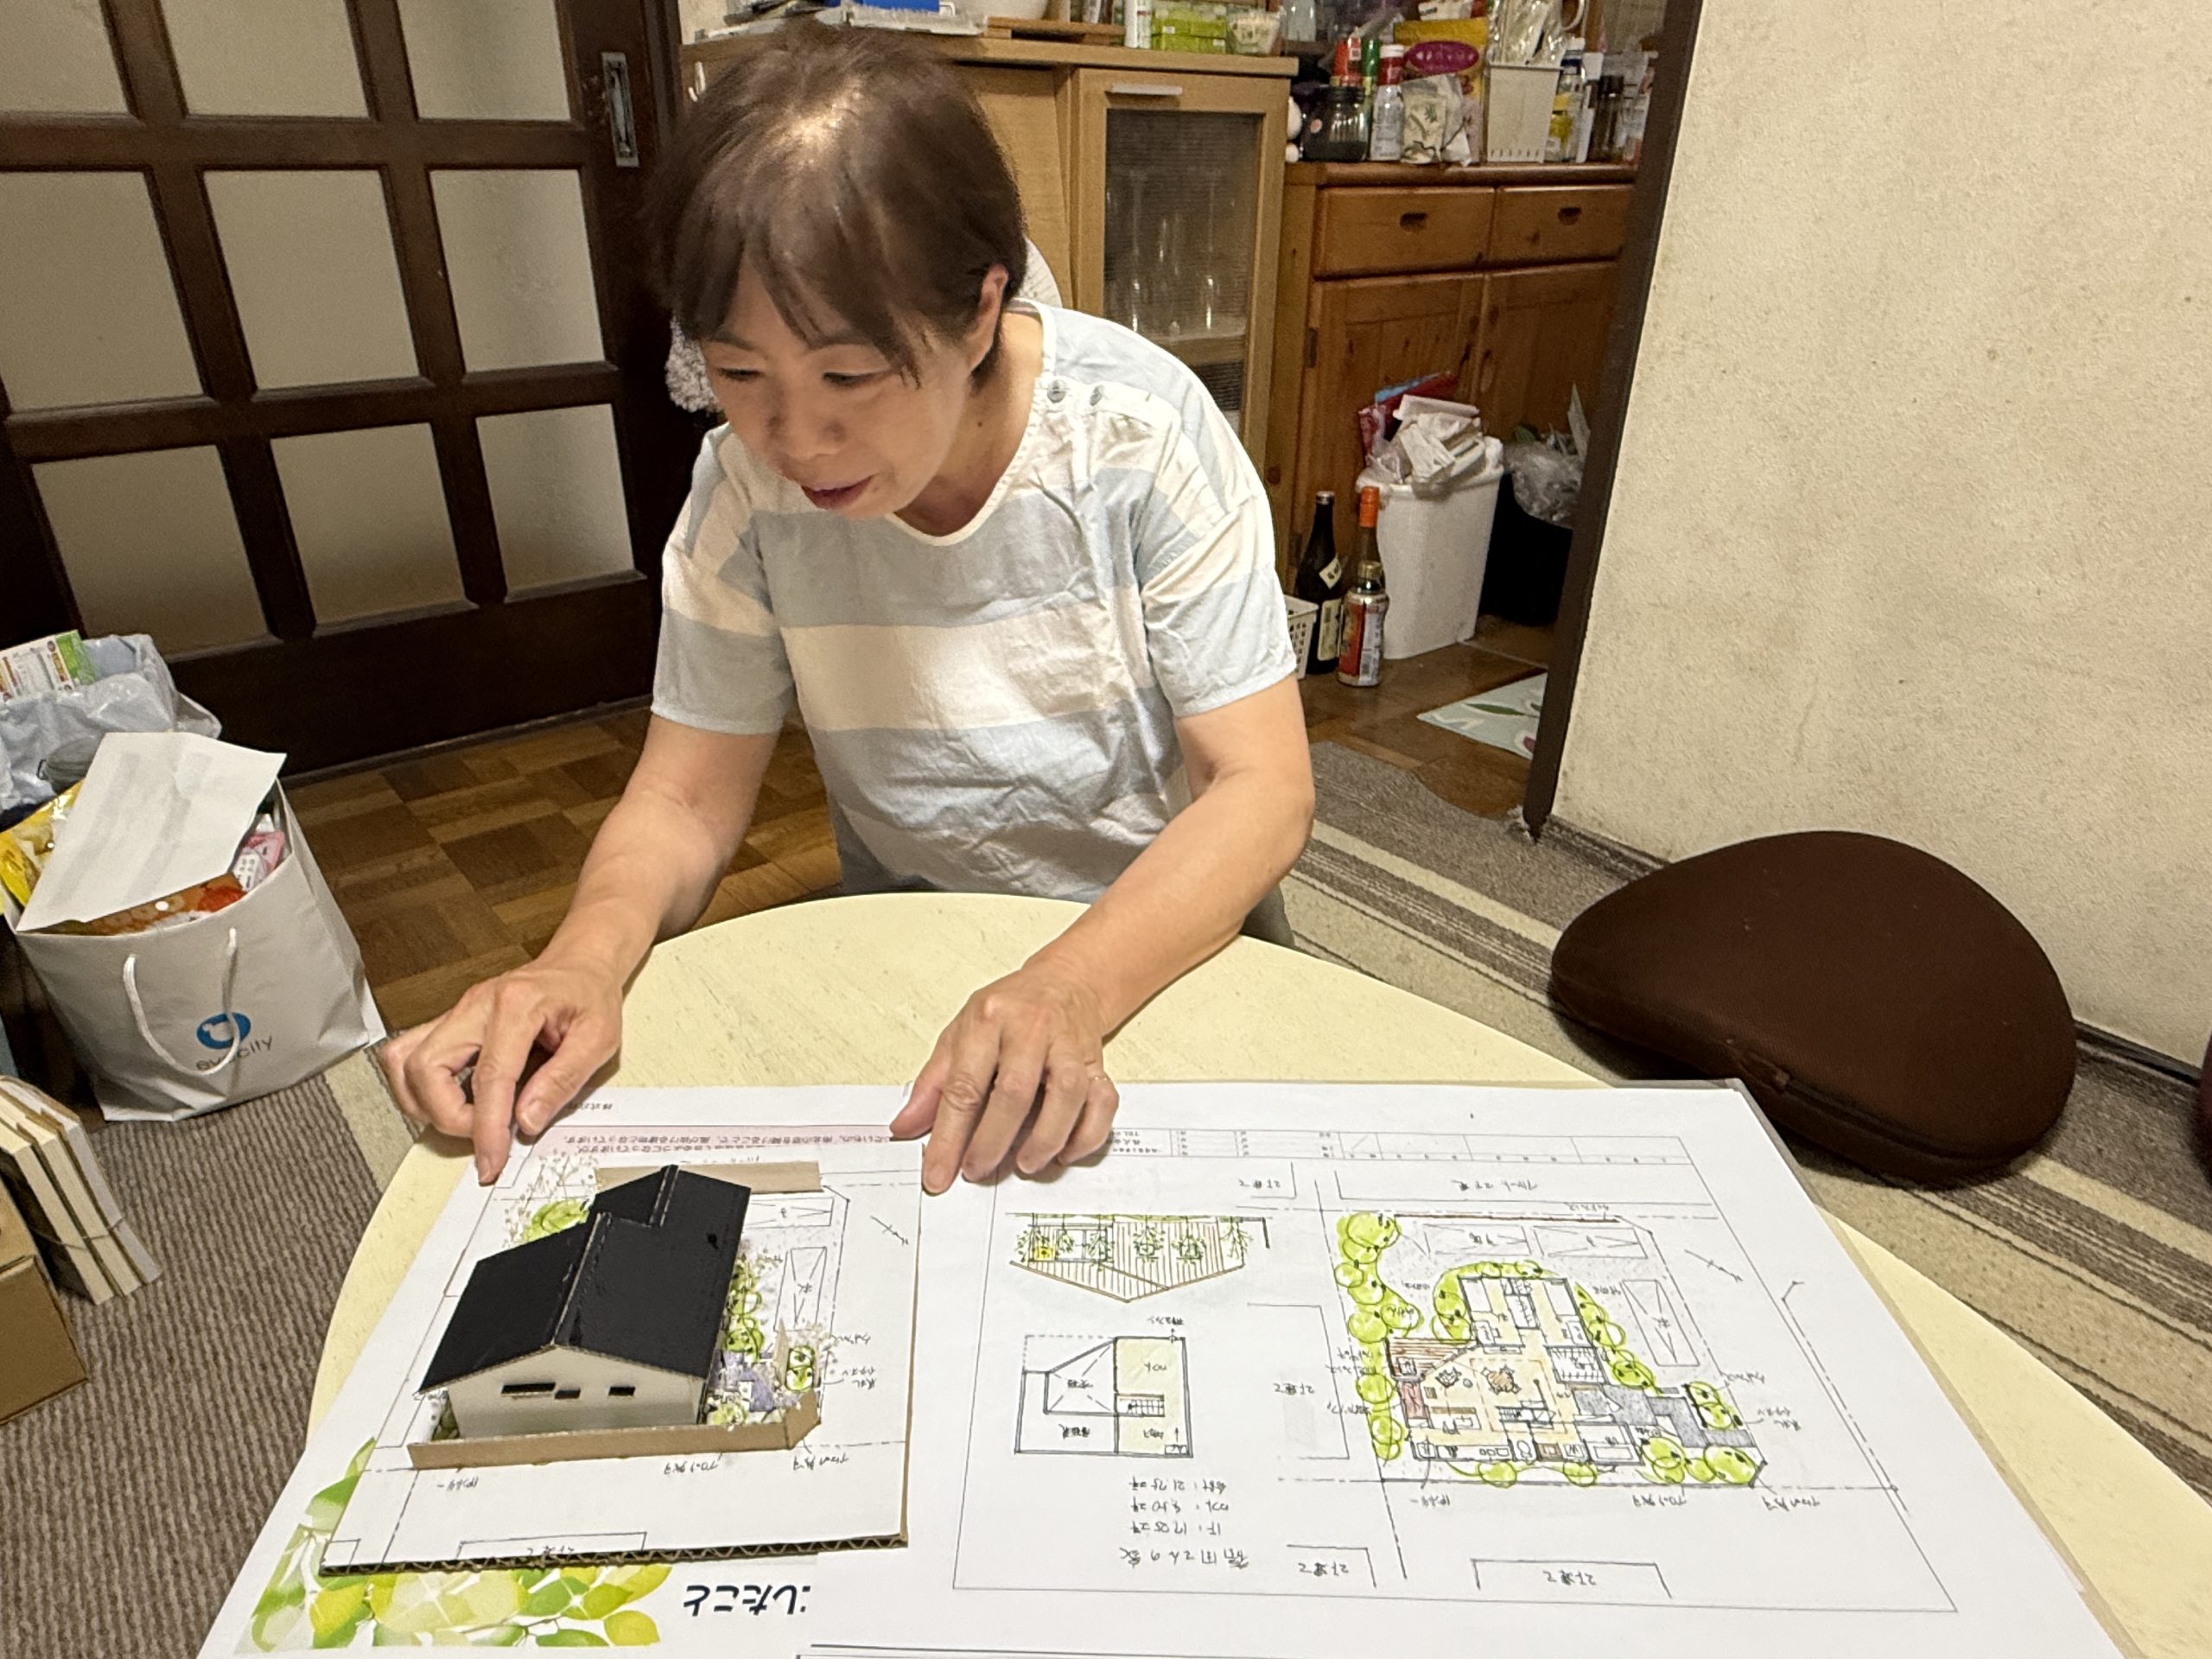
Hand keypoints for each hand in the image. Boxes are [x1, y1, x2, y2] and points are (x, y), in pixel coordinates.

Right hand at [378, 950, 624, 1183]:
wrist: (579, 965)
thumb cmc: (588, 996)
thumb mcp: (598, 1039)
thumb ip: (563, 1081)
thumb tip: (527, 1120)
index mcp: (517, 1005)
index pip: (489, 1077)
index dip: (485, 1127)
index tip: (491, 1159)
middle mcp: (476, 1005)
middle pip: (426, 1067)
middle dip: (446, 1116)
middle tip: (482, 1135)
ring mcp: (457, 1012)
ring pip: (403, 1061)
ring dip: (424, 1102)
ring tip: (465, 1119)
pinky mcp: (450, 1022)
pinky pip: (410, 1055)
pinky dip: (420, 1087)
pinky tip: (452, 1100)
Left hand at [890, 960, 1118, 1194]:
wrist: (1065, 983)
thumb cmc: (1008, 1012)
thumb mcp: (960, 1033)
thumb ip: (934, 1084)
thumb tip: (905, 1127)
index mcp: (988, 1019)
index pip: (965, 1085)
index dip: (949, 1136)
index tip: (938, 1173)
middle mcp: (1032, 1028)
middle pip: (1015, 1092)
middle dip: (993, 1141)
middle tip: (977, 1171)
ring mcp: (1069, 1045)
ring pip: (1067, 1095)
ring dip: (1045, 1138)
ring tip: (1024, 1164)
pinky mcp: (1097, 1062)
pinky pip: (1103, 1101)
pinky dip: (1088, 1133)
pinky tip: (1065, 1152)